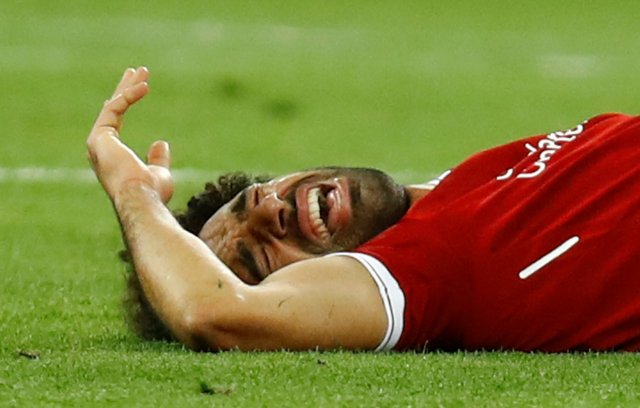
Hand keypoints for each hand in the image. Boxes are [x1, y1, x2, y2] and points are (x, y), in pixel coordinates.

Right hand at [87, 67, 173, 203]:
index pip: (116, 122)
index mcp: (111, 155)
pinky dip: (129, 95)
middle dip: (125, 89)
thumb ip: (157, 158)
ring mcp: (97, 143)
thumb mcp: (159, 173)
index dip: (126, 102)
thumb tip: (160, 142)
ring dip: (128, 87)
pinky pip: (114, 108)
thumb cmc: (151, 192)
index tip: (139, 87)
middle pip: (112, 110)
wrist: (141, 199)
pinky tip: (144, 86)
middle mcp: (100, 148)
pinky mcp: (99, 137)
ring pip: (112, 106)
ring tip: (143, 71)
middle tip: (136, 72)